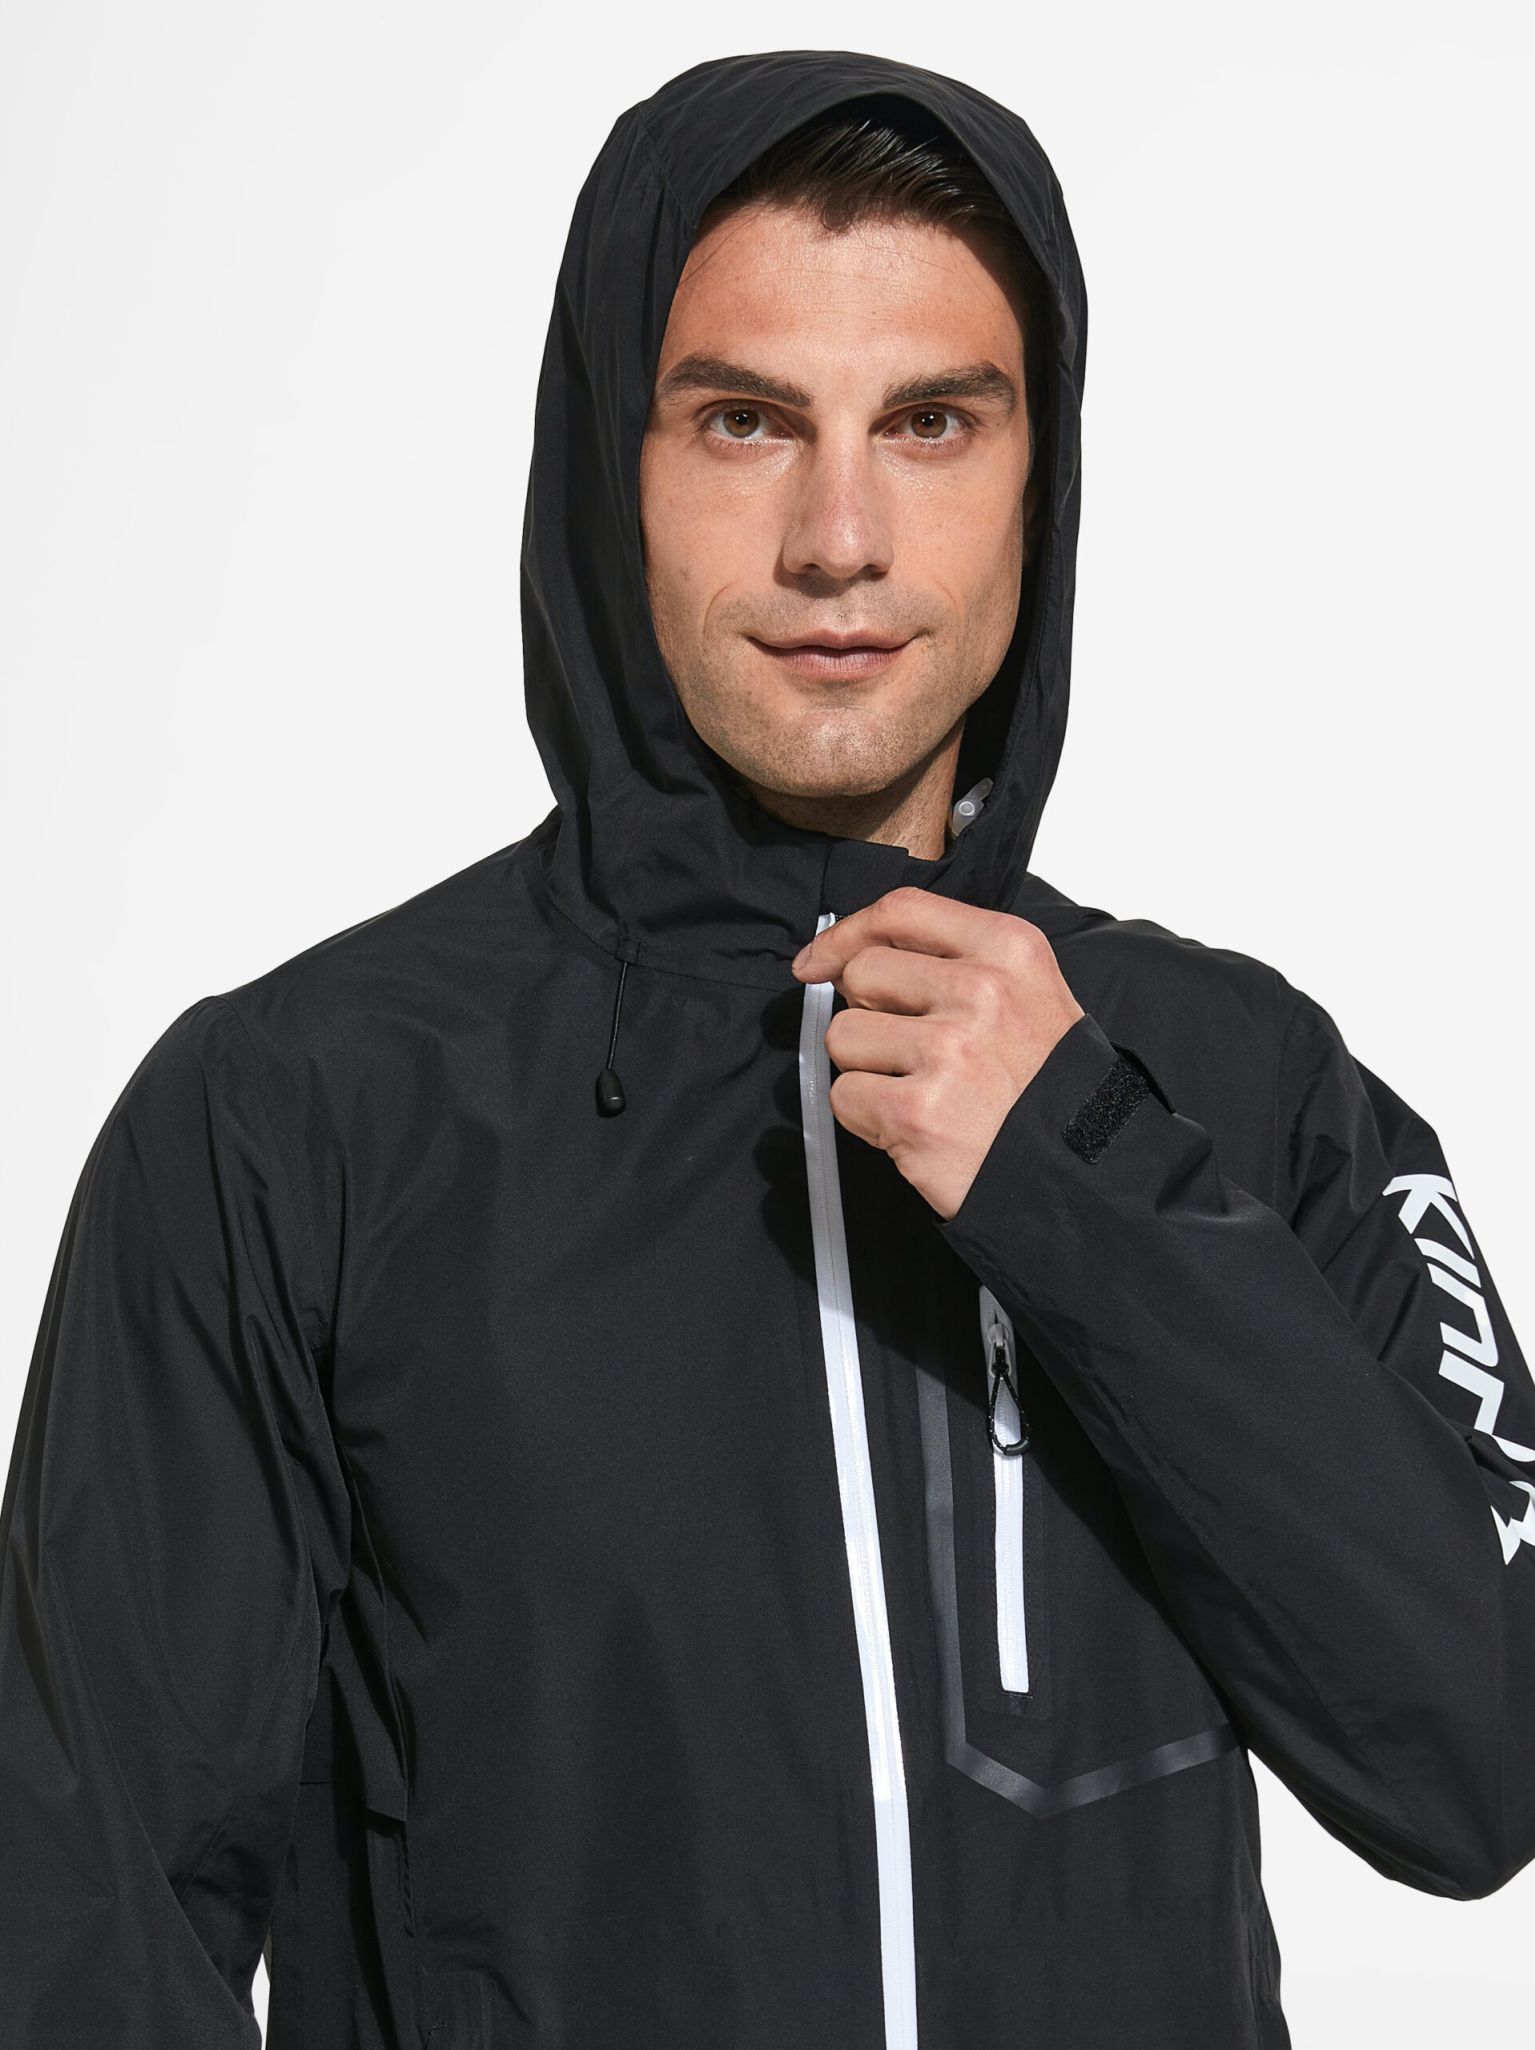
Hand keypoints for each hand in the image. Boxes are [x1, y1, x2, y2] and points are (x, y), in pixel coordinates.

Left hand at [789, 886, 1085, 1220]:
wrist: (1082, 1174)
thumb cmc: (1047, 1086)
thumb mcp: (1027, 993)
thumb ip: (953, 962)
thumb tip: (846, 956)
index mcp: (1010, 949)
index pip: (902, 910)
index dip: (847, 934)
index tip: (820, 959)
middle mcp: (982, 990)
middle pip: (862, 973)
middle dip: (866, 1014)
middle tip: (908, 1051)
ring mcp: (949, 1051)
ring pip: (844, 1036)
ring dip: (865, 1068)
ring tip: (920, 1091)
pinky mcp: (918, 1112)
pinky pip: (845, 1097)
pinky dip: (867, 1118)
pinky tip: (915, 1126)